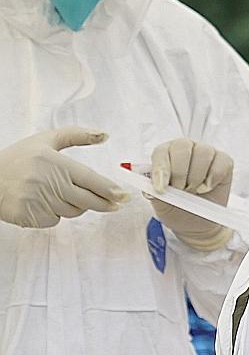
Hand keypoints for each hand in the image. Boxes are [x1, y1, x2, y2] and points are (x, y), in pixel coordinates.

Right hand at [0, 127, 128, 227]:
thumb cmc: (17, 159)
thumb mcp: (45, 140)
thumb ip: (76, 135)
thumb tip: (105, 135)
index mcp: (56, 164)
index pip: (93, 181)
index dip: (111, 191)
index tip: (124, 196)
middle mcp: (49, 183)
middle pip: (89, 201)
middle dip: (104, 203)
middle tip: (114, 203)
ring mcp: (39, 202)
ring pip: (74, 211)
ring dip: (76, 206)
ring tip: (63, 194)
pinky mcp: (30, 216)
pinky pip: (55, 220)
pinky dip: (55, 214)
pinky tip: (44, 202)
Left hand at [150, 138, 235, 249]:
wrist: (197, 222)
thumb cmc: (176, 208)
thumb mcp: (161, 203)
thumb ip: (155, 193)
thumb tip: (152, 188)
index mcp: (164, 155)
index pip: (161, 152)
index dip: (161, 169)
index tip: (161, 188)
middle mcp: (185, 149)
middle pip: (182, 146)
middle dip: (180, 172)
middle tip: (181, 190)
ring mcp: (206, 152)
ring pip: (203, 152)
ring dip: (197, 177)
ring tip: (194, 190)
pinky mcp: (224, 161)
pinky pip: (221, 161)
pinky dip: (214, 177)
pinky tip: (207, 187)